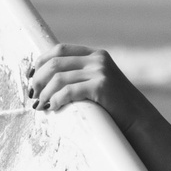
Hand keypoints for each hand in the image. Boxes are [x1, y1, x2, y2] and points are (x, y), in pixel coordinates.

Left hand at [26, 45, 149, 133]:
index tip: (30, 76)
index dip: (40, 61)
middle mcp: (98, 59)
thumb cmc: (116, 107)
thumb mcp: (98, 84)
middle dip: (38, 79)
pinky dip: (56, 99)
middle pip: (55, 62)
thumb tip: (47, 81)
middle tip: (32, 95)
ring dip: (44, 92)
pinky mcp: (101, 86)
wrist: (140, 120)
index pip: (59, 49)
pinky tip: (53, 108)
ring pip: (58, 77)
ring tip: (40, 105)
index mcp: (95, 55)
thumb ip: (80, 77)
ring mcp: (101, 71)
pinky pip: (68, 91)